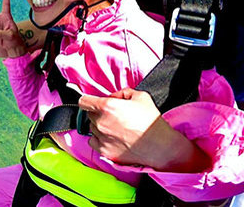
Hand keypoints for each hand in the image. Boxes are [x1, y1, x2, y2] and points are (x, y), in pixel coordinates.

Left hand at [79, 88, 210, 171]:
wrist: (160, 147)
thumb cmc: (151, 121)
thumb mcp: (140, 96)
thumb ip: (122, 93)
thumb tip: (113, 97)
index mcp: (106, 106)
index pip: (83, 101)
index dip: (88, 100)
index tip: (93, 103)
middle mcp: (100, 122)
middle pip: (89, 114)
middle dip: (98, 113)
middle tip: (113, 116)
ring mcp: (101, 137)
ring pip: (92, 127)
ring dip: (100, 126)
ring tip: (116, 128)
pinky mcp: (103, 151)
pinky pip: (93, 141)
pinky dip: (99, 139)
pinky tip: (112, 138)